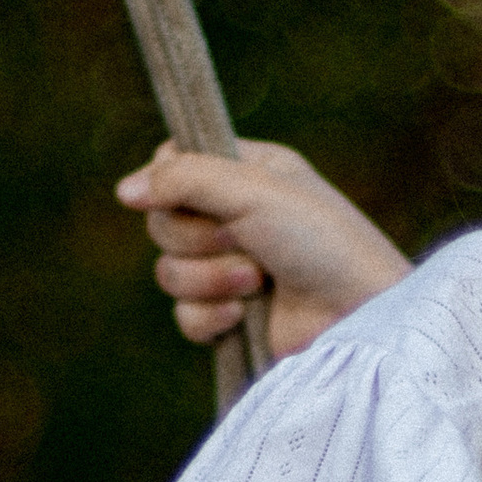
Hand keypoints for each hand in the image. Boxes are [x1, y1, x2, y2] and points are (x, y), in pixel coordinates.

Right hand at [116, 138, 409, 359]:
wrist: (359, 318)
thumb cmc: (321, 243)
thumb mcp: (254, 192)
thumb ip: (185, 179)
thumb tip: (123, 191)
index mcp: (248, 172)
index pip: (173, 163)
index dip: (168, 181)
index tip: (184, 193)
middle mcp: (236, 217)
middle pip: (161, 221)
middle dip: (198, 238)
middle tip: (244, 240)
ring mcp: (231, 270)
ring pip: (169, 272)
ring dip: (209, 278)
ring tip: (257, 281)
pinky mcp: (230, 319)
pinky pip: (184, 315)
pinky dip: (210, 317)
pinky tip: (243, 317)